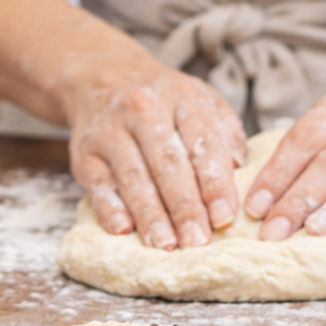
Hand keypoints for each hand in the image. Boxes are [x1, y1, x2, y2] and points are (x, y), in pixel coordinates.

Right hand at [65, 62, 245, 249]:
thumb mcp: (201, 101)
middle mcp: (143, 108)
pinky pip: (98, 183)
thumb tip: (240, 169)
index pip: (202, 142)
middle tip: (197, 240)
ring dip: (151, 215)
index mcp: (181, 96)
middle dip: (184, 206)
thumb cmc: (165, 103)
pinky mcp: (85, 152)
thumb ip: (226, 133)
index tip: (224, 217)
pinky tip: (123, 229)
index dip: (214, 183)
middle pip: (167, 163)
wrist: (104, 80)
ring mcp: (110, 130)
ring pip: (133, 177)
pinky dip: (110, 208)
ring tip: (166, 244)